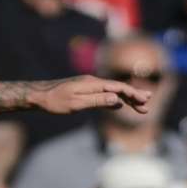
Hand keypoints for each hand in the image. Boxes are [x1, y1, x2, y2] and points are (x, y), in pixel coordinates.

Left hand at [32, 75, 152, 116]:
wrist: (38, 96)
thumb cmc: (55, 101)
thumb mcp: (76, 103)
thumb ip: (97, 101)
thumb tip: (117, 100)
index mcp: (93, 84)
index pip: (118, 87)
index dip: (132, 94)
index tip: (144, 101)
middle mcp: (93, 82)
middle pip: (118, 88)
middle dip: (134, 96)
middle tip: (148, 104)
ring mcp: (89, 87)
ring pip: (112, 92)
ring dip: (126, 99)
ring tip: (140, 105)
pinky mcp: (84, 92)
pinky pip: (104, 95)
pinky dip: (115, 100)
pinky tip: (120, 105)